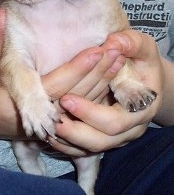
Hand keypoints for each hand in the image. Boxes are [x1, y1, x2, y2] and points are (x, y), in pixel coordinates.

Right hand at [0, 8, 123, 146]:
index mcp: (15, 102)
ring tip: (119, 59)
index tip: (98, 50)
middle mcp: (35, 118)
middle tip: (117, 51)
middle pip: (74, 97)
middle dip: (98, 75)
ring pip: (81, 105)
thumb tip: (4, 12)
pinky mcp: (52, 121)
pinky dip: (97, 93)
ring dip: (102, 83)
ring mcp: (45, 122)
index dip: (77, 69)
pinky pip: (80, 109)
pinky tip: (112, 76)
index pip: (54, 86)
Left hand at [49, 31, 163, 155]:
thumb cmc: (143, 60)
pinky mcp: (106, 137)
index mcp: (142, 109)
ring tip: (47, 129)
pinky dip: (68, 145)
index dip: (90, 113)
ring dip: (68, 141)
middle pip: (101, 141)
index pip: (114, 121)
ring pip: (91, 149)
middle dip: (75, 131)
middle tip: (52, 119)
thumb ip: (130, 43)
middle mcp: (131, 128)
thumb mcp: (142, 47)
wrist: (147, 78)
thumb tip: (111, 42)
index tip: (66, 98)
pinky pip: (86, 151)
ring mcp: (118, 136)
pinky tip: (51, 135)